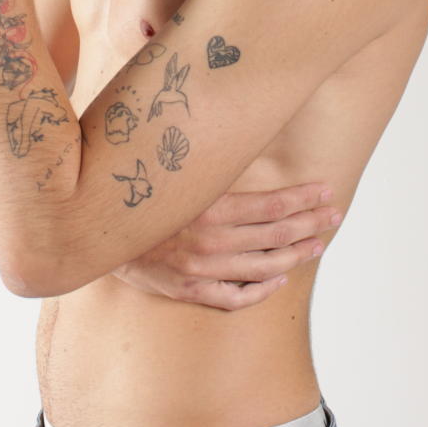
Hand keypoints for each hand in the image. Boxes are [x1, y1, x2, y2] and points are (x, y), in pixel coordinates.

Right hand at [111, 182, 343, 309]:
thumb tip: (242, 128)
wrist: (91, 228)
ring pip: (262, 267)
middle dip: (310, 223)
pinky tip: (279, 279)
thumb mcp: (175, 169)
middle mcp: (209, 242)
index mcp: (209, 208)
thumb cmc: (136, 191)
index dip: (304, 199)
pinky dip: (260, 290)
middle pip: (275, 235)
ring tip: (318, 243)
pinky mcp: (187, 291)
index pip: (272, 205)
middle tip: (336, 214)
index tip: (327, 191)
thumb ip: (211, 159)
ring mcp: (200, 271)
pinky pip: (234, 297)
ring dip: (295, 254)